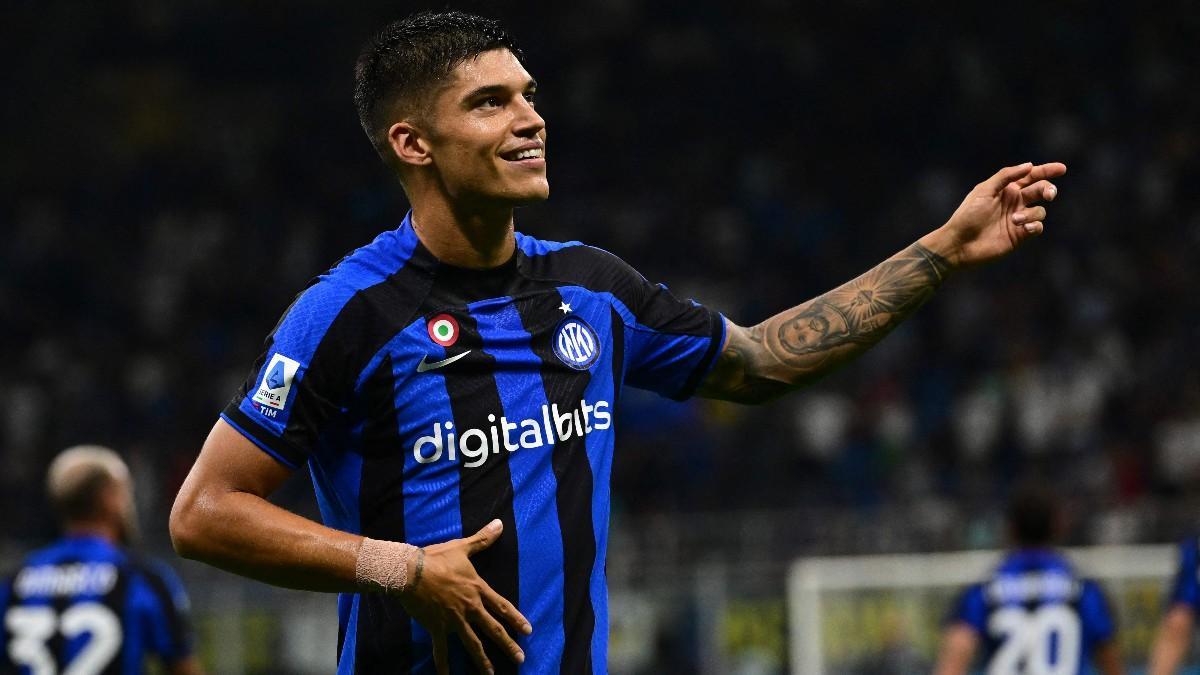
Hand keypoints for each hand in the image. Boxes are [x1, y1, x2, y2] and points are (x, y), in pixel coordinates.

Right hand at [401, 519, 531, 673]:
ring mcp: (454, 620)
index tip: (528, 631)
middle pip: (493, 629)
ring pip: (472, 643)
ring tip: (491, 674)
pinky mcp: (437, 627)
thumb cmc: (436, 558)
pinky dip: (443, 664)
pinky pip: (441, 649)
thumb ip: (483, 539)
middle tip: (520, 659)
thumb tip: (500, 524)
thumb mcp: (462, 547)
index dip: (516, 619)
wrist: (411, 572)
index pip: (502, 607)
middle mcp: (470, 607)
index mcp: (477, 590)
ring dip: (483, 660)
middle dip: (508, 645)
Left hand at [923, 161, 1066, 267]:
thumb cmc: (967, 215)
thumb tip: (1029, 165)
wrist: (959, 244)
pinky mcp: (1019, 235)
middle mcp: (1015, 202)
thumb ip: (1006, 176)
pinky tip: (1024, 228)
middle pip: (1040, 190)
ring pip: (1040, 210)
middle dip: (1048, 190)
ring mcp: (1018, 219)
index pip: (1031, 176)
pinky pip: (1037, 227)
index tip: (1062, 168)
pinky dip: (1035, 225)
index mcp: (1006, 189)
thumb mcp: (984, 191)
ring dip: (1032, 213)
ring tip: (1014, 220)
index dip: (1047, 170)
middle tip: (1048, 194)